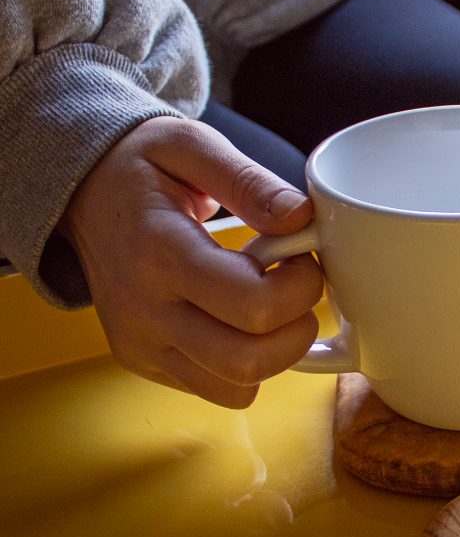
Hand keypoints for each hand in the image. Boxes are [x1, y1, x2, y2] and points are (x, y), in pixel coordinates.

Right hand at [59, 116, 322, 407]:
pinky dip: (249, 366)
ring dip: (278, 352)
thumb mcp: (192, 145)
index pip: (254, 304)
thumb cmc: (140, 166)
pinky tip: (243, 321)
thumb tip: (300, 217)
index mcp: (160, 253)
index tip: (302, 254)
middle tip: (295, 285)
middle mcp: (144, 311)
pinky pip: (219, 390)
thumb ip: (248, 181)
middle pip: (250, 360)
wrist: (81, 191)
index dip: (301, 285)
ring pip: (238, 387)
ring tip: (269, 302)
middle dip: (298, 326)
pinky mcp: (145, 362)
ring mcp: (141, 345)